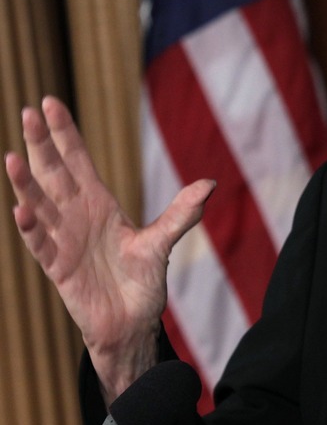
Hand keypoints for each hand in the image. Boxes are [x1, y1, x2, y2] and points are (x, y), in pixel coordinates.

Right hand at [4, 96, 214, 400]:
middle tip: (28, 110)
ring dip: (26, 182)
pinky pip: (41, 245)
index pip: (77, 160)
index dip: (64, 133)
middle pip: (54, 172)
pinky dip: (32, 228)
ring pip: (39, 204)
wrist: (131, 323)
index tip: (50, 102)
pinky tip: (22, 210)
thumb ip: (182, 213)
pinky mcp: (59, 268)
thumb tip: (210, 183)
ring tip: (13, 156)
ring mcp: (64, 240)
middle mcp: (76, 216)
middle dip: (41, 143)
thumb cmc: (141, 282)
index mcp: (98, 203)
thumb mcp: (162, 242)